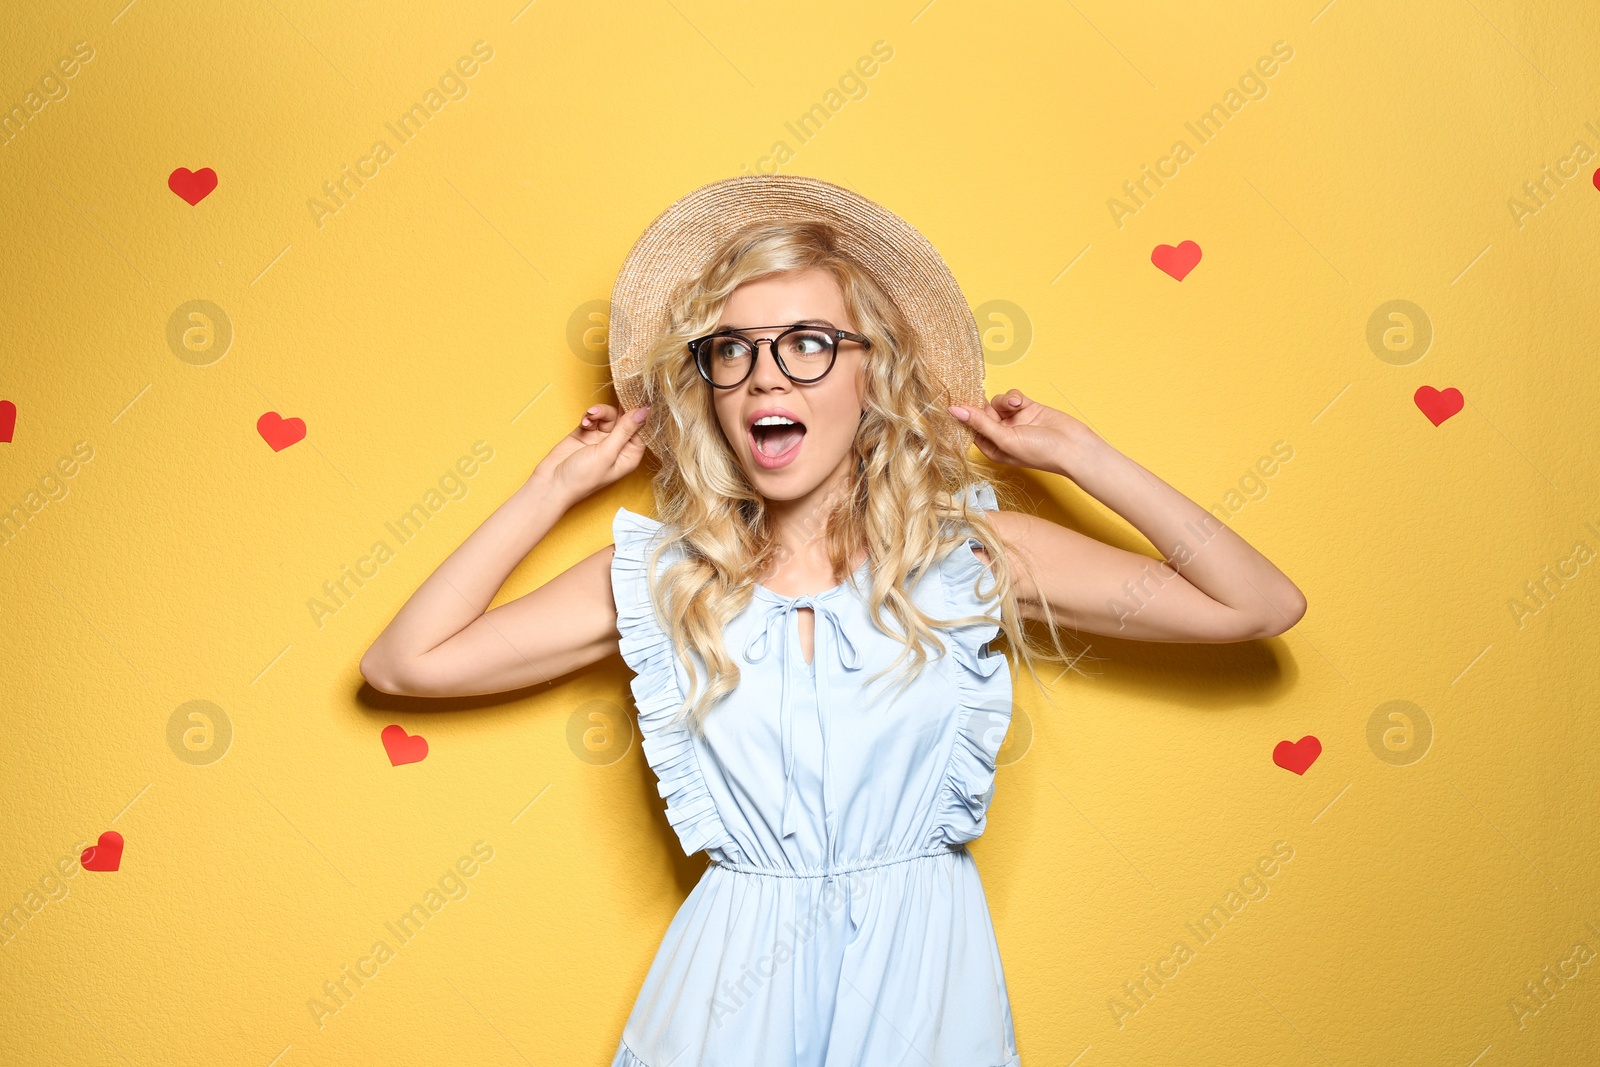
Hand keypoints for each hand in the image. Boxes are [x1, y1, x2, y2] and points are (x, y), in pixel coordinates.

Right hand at [532, 403, 650, 504]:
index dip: (640, 415)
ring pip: (608, 416)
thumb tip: (644, 412)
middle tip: (616, 396)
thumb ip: (625, 430)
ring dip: (600, 412)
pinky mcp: (586, 433)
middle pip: (625, 419)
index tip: (638, 398)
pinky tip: (584, 422)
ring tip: (590, 415)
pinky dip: (589, 417)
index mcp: (629, 455)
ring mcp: (601, 439)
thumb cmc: (582, 477)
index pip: (642, 430)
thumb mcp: (607, 453)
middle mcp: (618, 446)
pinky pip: (593, 418)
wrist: (552, 483)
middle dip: (619, 409)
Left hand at [948, 389, 1095, 475]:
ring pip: (997, 402)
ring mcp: (1015, 421)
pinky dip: (1014, 396)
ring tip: (1015, 404)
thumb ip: (980, 423)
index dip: (964, 416)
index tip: (954, 402)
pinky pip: (1012, 397)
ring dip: (1003, 400)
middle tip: (991, 404)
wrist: (1074, 447)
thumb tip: (955, 411)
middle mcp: (1002, 435)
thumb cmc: (1040, 452)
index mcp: (992, 448)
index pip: (970, 429)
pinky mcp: (1027, 408)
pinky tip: (1020, 401)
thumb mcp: (1005, 439)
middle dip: (986, 406)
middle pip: (982, 413)